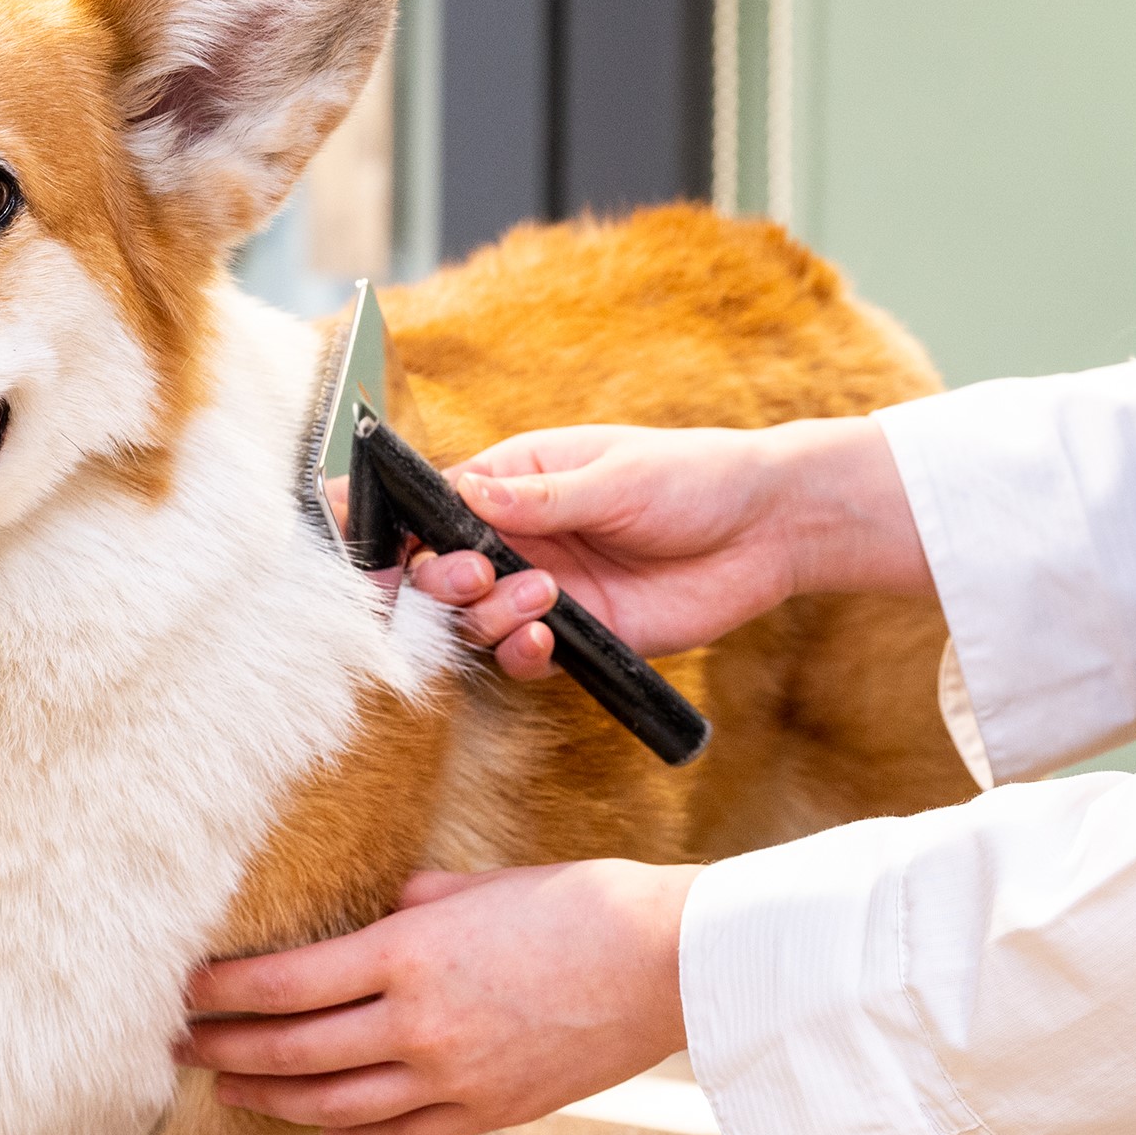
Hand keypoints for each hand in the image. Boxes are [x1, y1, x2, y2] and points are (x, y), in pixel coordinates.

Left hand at [176, 860, 696, 1134]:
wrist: (669, 962)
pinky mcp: (486, 1111)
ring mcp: (452, 1077)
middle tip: (178, 1046)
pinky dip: (344, 1127)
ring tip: (229, 1083)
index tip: (182, 990)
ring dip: (271, 1095)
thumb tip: (370, 917)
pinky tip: (316, 1115)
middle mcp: (418, 1024)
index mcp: (408, 953)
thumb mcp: (477, 885)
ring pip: (332, 1102)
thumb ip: (410, 906)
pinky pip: (394, 1132)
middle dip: (225, 1048)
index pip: (284, 983)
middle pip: (291, 1050)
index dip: (222, 992)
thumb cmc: (579, 904)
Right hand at [412, 416, 930, 678]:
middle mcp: (517, 538)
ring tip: (541, 597)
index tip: (368, 545)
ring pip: (472, 620)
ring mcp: (542, 590)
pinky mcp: (576, 635)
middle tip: (472, 578)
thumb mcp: (617, 476)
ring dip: (487, 617)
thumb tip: (467, 494)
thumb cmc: (694, 479)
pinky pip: (520, 657)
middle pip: (435, 571)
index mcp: (514, 482)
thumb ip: (539, 498)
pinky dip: (519, 655)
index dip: (392, 526)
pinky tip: (545, 639)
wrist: (768, 529)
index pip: (432, 504)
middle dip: (436, 581)